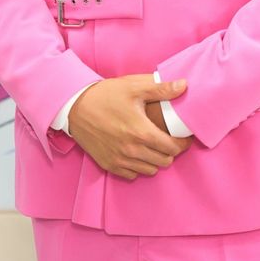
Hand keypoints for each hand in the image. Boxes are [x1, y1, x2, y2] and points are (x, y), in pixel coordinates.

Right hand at [68, 74, 192, 180]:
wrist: (75, 106)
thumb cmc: (105, 95)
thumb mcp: (134, 86)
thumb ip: (161, 88)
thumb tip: (183, 86)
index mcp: (142, 132)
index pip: (173, 148)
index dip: (182, 143)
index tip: (183, 137)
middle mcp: (132, 150)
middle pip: (164, 161)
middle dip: (170, 151)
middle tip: (168, 140)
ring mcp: (120, 159)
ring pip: (150, 170)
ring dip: (155, 160)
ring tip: (153, 146)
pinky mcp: (109, 164)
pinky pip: (132, 175)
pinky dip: (138, 167)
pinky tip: (137, 152)